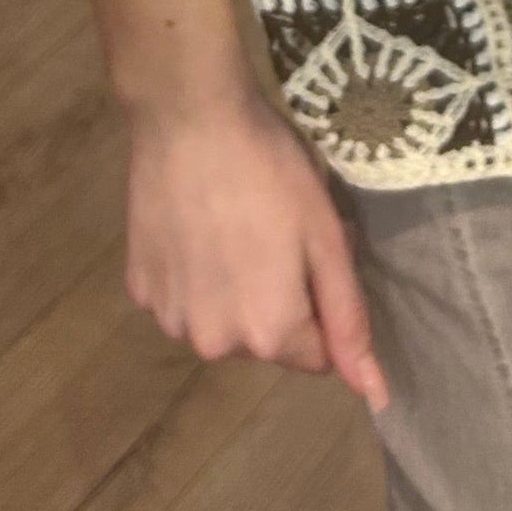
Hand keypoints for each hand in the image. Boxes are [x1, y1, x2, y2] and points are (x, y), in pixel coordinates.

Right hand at [123, 87, 390, 411]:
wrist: (188, 117)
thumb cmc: (270, 169)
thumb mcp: (324, 235)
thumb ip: (348, 318)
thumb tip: (374, 393)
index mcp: (268, 333)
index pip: (318, 355)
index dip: (324, 305)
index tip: (313, 253)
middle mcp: (214, 344)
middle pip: (266, 339)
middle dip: (279, 298)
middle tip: (275, 231)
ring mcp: (168, 317)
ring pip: (222, 320)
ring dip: (233, 289)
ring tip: (233, 223)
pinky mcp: (137, 288)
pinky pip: (182, 296)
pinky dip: (193, 273)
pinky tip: (196, 224)